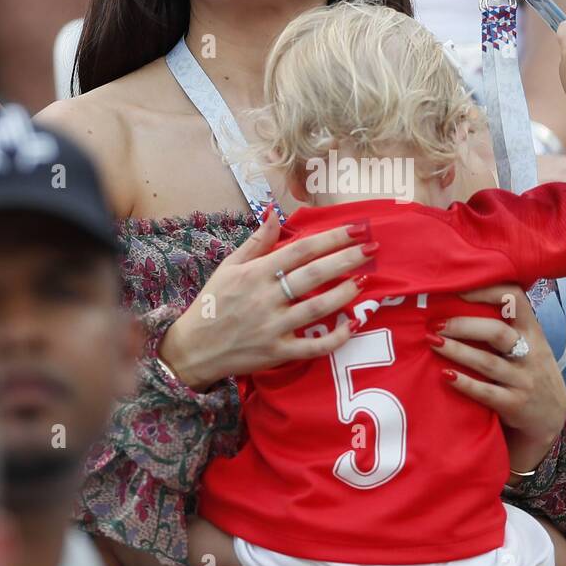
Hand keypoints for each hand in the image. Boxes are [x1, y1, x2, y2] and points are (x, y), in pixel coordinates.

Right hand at [160, 212, 376, 388]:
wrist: (193, 348)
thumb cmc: (213, 303)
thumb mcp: (229, 266)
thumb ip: (257, 241)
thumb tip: (276, 212)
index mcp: (255, 273)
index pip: (301, 250)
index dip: (331, 238)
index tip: (356, 229)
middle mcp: (266, 298)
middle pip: (314, 275)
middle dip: (346, 259)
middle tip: (372, 249)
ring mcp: (273, 327)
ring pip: (317, 308)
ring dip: (344, 293)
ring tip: (364, 280)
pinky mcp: (278, 352)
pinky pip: (313, 346)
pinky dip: (335, 337)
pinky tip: (353, 324)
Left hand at [433, 283, 565, 457]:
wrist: (553, 418)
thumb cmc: (531, 373)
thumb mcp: (531, 344)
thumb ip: (508, 326)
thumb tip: (463, 299)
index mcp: (533, 332)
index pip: (515, 300)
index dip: (487, 291)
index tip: (458, 290)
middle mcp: (531, 353)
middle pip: (496, 332)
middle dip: (463, 326)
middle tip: (436, 324)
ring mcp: (524, 380)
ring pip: (488, 362)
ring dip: (457, 351)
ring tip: (433, 342)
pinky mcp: (515, 405)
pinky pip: (486, 392)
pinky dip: (465, 383)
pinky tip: (446, 375)